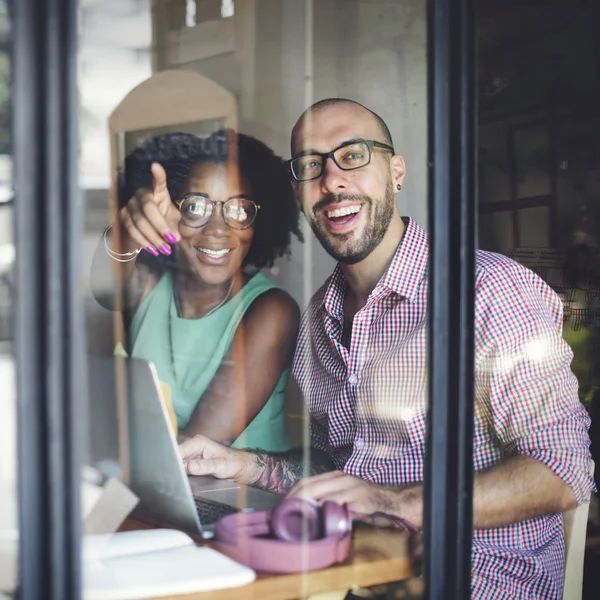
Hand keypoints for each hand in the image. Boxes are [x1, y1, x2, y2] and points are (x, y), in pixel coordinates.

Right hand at [119, 162, 181, 255]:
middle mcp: (141, 194)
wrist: (149, 226)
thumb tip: (175, 238)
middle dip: (161, 228)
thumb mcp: (173, 220)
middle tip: (172, 241)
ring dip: (153, 238)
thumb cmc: (164, 218)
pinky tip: (153, 250)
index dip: (157, 175)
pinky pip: (132, 230)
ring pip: (139, 222)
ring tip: (165, 250)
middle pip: (149, 210)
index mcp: (158, 191)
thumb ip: (175, 226)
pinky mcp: (123, 215)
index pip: (158, 182)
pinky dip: (144, 242)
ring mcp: (130, 204)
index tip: (155, 166)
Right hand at [178, 434, 250, 481]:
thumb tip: (190, 466)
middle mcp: (191, 447)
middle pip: (174, 456)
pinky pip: (179, 470)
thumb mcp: (221, 465)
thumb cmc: (232, 463)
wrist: (237, 467)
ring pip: (175, 464)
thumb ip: (206, 466)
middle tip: (171, 478)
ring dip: (174, 472)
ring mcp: (189, 456)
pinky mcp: (188, 465)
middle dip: (171, 466)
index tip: (170, 471)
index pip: (178, 449)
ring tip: (174, 480)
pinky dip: (177, 475)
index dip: (173, 460)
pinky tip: (178, 481)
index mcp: (198, 442)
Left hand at [288, 471, 422, 527]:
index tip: (284, 507)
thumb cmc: (366, 502)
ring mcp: (349, 486)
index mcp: (335, 476)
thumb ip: (329, 501)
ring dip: (306, 506)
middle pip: (309, 486)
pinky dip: (324, 510)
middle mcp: (341, 478)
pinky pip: (336, 502)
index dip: (293, 494)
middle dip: (294, 500)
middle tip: (285, 515)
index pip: (307, 482)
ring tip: (297, 518)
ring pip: (320, 492)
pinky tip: (318, 519)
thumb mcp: (345, 498)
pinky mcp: (358, 497)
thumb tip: (308, 512)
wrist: (392, 501)